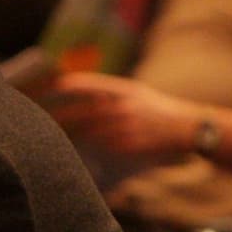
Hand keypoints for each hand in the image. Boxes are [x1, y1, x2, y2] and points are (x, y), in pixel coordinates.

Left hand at [43, 72, 199, 164]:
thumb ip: (110, 92)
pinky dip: (92, 146)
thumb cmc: (158, 109)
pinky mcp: (130, 144)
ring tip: (55, 135)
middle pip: (83, 111)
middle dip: (61, 115)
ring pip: (90, 131)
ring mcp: (127, 126)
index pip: (89, 84)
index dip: (68, 85)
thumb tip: (78, 88)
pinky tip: (82, 148)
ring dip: (73, 134)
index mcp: (124, 89)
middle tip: (41, 118)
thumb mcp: (137, 93)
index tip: (51, 87)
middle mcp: (124, 105)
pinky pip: (104, 146)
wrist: (190, 128)